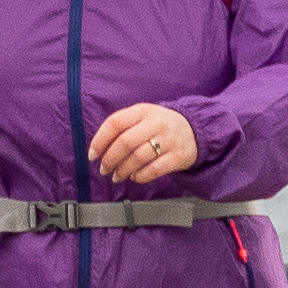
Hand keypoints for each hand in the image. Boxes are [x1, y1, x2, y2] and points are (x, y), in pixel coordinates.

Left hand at [86, 102, 200, 185]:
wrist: (195, 129)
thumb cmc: (160, 126)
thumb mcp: (143, 116)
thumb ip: (123, 127)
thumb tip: (99, 149)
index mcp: (143, 111)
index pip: (115, 123)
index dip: (100, 140)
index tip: (92, 155)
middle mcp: (156, 123)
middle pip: (125, 142)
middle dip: (110, 159)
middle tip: (104, 169)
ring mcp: (169, 140)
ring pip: (138, 158)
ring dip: (123, 170)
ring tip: (117, 176)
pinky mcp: (178, 156)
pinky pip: (154, 170)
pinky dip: (140, 176)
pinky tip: (135, 177)